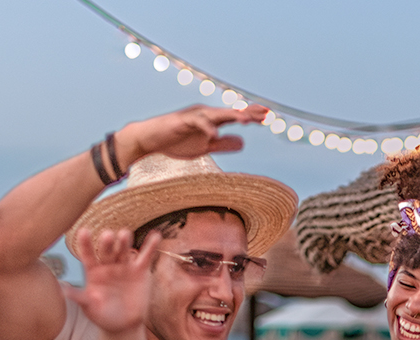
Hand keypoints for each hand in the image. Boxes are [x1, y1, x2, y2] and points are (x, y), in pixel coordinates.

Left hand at [63, 228, 158, 333]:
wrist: (124, 324)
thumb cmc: (102, 315)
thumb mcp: (90, 307)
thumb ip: (79, 297)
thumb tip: (61, 290)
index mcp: (93, 270)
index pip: (87, 254)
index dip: (85, 243)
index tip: (84, 231)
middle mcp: (107, 264)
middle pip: (106, 250)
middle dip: (107, 242)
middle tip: (107, 235)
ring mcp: (124, 265)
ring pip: (124, 250)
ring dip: (124, 241)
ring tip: (124, 234)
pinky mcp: (140, 270)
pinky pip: (146, 257)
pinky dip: (151, 246)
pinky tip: (155, 236)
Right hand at [115, 105, 269, 166]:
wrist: (150, 140)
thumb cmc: (176, 141)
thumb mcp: (205, 147)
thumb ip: (223, 144)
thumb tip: (243, 143)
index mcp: (212, 120)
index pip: (235, 116)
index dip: (251, 116)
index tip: (269, 117)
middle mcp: (205, 114)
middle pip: (230, 112)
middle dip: (248, 113)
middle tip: (266, 114)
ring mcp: (194, 116)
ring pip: (216, 114)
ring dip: (231, 116)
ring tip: (247, 121)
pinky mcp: (181, 121)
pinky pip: (197, 123)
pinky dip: (206, 128)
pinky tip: (215, 134)